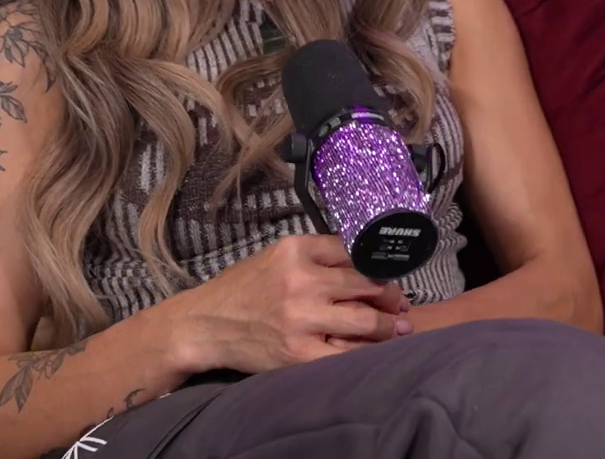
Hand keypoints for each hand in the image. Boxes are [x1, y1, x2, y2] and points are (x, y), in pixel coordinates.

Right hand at [170, 235, 412, 375]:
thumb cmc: (242, 289)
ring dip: (389, 325)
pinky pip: (346, 353)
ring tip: (398, 327)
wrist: (203, 325)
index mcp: (297, 250)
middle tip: (401, 304)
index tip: (392, 274)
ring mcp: (301, 318)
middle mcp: (302, 281)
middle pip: (367, 284)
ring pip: (365, 320)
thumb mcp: (276, 256)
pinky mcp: (297, 352)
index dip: (380, 264)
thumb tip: (366, 261)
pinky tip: (375, 350)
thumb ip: (317, 254)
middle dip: (392, 296)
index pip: (355, 252)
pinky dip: (366, 351)